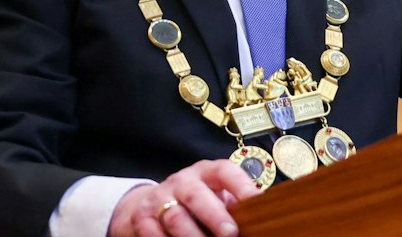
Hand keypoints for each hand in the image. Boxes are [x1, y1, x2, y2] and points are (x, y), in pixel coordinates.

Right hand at [108, 159, 258, 236]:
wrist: (151, 204)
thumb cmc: (196, 203)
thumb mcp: (214, 197)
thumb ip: (232, 206)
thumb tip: (260, 221)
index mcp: (205, 173)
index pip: (223, 171)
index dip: (240, 184)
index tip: (256, 200)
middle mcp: (181, 182)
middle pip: (196, 195)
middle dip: (215, 216)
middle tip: (231, 233)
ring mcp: (159, 199)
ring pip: (175, 218)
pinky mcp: (141, 218)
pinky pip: (154, 234)